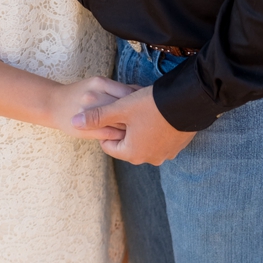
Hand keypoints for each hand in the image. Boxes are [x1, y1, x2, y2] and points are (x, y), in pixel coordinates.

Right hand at [45, 76, 137, 140]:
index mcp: (100, 83)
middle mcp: (95, 96)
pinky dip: (122, 136)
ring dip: (132, 128)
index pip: (130, 94)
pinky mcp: (88, 129)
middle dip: (138, 117)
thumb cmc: (82, 95)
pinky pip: (113, 135)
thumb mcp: (99, 85)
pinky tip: (125, 136)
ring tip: (137, 130)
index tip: (146, 109)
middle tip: (145, 122)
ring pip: (122, 123)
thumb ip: (119, 90)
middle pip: (127, 109)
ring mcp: (90, 113)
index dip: (141, 103)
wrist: (53, 104)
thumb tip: (144, 94)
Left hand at [74, 86, 195, 164]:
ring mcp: (165, 154)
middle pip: (126, 145)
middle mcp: (150, 158)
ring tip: (141, 111)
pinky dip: (154, 130)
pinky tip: (156, 115)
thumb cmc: (152, 106)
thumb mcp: (120, 108)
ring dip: (139, 129)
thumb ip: (97, 117)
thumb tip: (73, 122)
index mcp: (133, 153)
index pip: (109, 146)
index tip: (109, 114)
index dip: (105, 128)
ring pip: (143, 142)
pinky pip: (159, 140)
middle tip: (125, 110)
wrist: (189, 104)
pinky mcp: (177, 147)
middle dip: (123, 129)